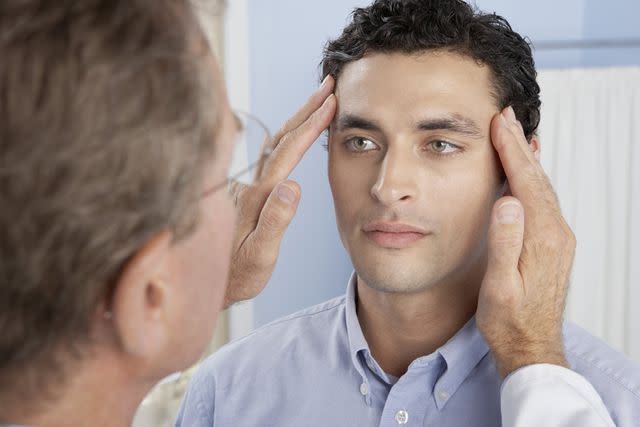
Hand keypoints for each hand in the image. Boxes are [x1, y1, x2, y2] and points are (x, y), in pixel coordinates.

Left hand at [223, 77, 336, 307]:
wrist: (205, 285)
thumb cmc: (236, 275)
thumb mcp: (259, 255)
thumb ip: (276, 220)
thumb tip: (294, 184)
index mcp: (259, 195)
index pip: (288, 152)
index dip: (310, 125)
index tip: (331, 102)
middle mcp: (250, 185)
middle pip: (280, 137)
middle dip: (306, 109)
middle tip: (329, 85)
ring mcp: (245, 187)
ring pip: (273, 143)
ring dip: (296, 120)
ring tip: (318, 101)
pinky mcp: (244, 193)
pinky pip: (268, 157)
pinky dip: (286, 138)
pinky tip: (292, 135)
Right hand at [476, 106, 576, 377]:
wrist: (531, 346)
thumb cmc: (508, 320)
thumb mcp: (499, 286)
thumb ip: (504, 243)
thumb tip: (507, 202)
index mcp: (541, 238)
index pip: (524, 182)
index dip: (511, 150)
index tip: (499, 123)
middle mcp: (556, 233)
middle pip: (536, 178)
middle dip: (520, 145)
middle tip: (505, 117)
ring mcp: (558, 238)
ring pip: (542, 187)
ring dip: (527, 159)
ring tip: (515, 135)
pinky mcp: (554, 244)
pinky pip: (544, 201)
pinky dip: (534, 178)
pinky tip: (530, 171)